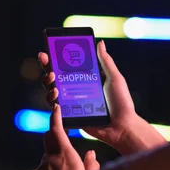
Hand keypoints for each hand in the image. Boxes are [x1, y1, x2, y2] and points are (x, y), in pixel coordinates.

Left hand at [28, 104, 99, 169]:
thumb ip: (91, 165)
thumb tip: (91, 154)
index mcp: (65, 155)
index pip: (57, 129)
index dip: (55, 116)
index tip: (55, 107)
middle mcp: (49, 159)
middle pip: (49, 139)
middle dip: (55, 138)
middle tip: (65, 147)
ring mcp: (38, 169)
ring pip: (46, 158)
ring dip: (54, 163)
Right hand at [39, 41, 166, 154]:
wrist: (122, 126)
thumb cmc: (121, 103)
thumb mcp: (114, 78)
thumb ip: (106, 62)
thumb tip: (100, 43)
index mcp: (85, 78)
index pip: (67, 66)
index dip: (55, 58)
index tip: (47, 51)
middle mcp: (76, 89)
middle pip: (55, 77)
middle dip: (47, 69)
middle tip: (48, 67)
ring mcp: (71, 103)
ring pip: (52, 91)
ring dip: (48, 85)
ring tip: (54, 83)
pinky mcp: (70, 116)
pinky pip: (56, 109)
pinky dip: (52, 102)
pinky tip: (56, 98)